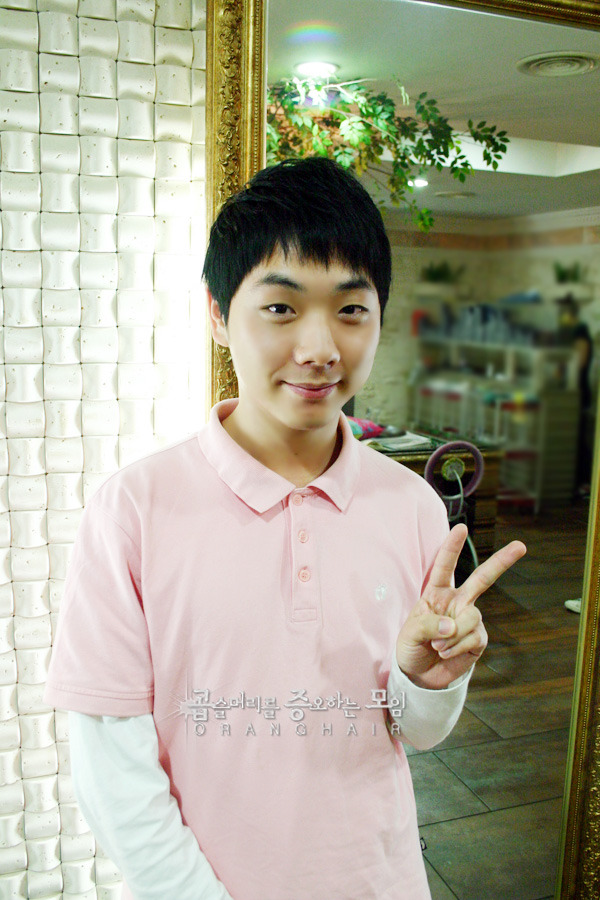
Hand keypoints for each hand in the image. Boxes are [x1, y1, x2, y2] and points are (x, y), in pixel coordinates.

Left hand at [395, 523, 526, 689]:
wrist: (419, 675)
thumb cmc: (411, 647)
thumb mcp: (410, 633)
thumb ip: (429, 625)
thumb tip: (452, 625)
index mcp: (436, 593)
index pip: (444, 567)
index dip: (452, 547)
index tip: (461, 528)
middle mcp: (457, 602)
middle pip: (482, 579)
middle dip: (502, 562)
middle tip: (521, 546)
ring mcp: (469, 620)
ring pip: (471, 617)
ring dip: (451, 635)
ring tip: (437, 646)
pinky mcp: (478, 639)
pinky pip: (473, 637)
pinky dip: (456, 647)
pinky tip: (446, 652)